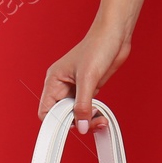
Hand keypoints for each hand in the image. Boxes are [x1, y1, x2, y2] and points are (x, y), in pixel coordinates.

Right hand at [39, 19, 132, 133]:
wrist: (115, 34)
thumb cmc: (98, 46)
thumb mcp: (88, 78)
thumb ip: (83, 105)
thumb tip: (80, 126)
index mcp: (54, 80)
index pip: (46, 111)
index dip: (55, 122)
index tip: (70, 128)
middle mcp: (62, 86)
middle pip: (61, 116)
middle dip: (76, 122)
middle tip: (89, 124)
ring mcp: (75, 88)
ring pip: (75, 114)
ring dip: (86, 121)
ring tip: (99, 120)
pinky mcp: (88, 89)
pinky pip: (86, 109)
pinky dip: (93, 115)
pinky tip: (100, 115)